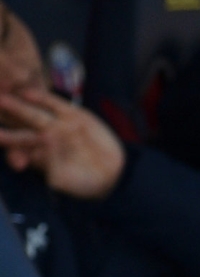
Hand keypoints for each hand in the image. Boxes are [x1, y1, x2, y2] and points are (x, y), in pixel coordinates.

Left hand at [0, 91, 124, 199]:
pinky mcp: (75, 115)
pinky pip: (56, 104)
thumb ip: (51, 165)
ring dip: (17, 105)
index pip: (12, 142)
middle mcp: (40, 137)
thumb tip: (44, 145)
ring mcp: (57, 125)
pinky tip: (28, 92)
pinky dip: (42, 98)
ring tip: (2, 97)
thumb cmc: (81, 183)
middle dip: (4, 116)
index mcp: (31, 154)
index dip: (4, 137)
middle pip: (17, 124)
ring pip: (32, 113)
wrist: (110, 175)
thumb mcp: (62, 180)